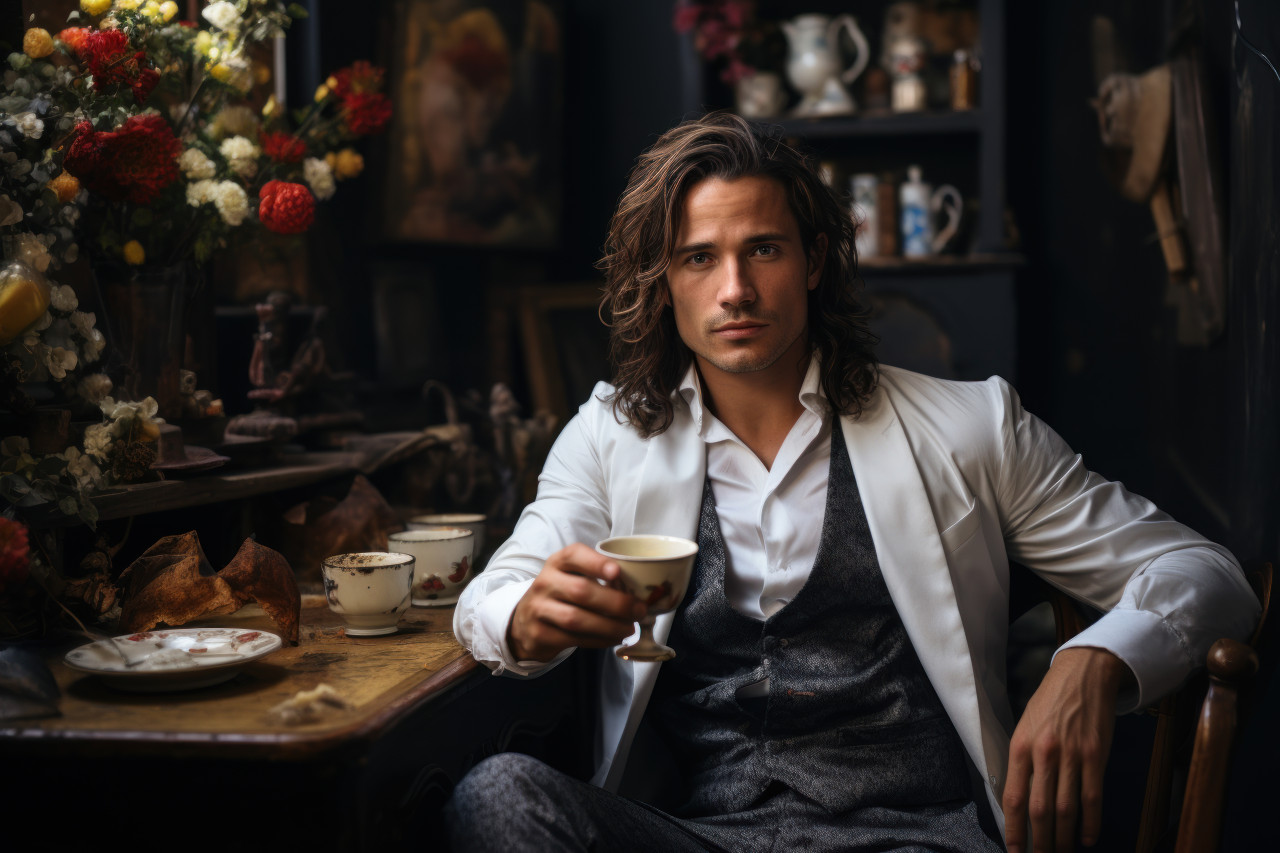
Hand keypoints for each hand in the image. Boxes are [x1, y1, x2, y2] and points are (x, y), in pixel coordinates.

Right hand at [506, 543, 646, 661]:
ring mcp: (539, 609)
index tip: (617, 571)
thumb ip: (598, 577)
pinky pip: (573, 639)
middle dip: (615, 602)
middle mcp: (545, 583)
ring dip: (609, 625)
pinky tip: (613, 638)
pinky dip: (598, 640)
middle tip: (639, 610)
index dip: (596, 562)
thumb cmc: (561, 595)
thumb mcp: (571, 577)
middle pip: (581, 590)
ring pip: (576, 618)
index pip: (574, 555)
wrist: (525, 621)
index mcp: (557, 563)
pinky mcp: (540, 634)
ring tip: (629, 628)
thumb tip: (640, 590)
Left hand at [1002, 647, 1134, 852]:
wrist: (1083, 674)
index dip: (1014, 830)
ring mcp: (1071, 755)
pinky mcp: (1095, 756)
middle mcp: (1043, 753)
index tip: (1015, 850)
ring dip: (1063, 838)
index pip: (1012, 798)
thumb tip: (1018, 799)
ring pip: (1066, 809)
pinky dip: (1089, 823)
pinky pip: (1092, 797)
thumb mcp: (1025, 725)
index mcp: (1020, 746)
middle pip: (1039, 810)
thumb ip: (1022, 760)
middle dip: (1039, 842)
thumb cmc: (1050, 701)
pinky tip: (1086, 838)